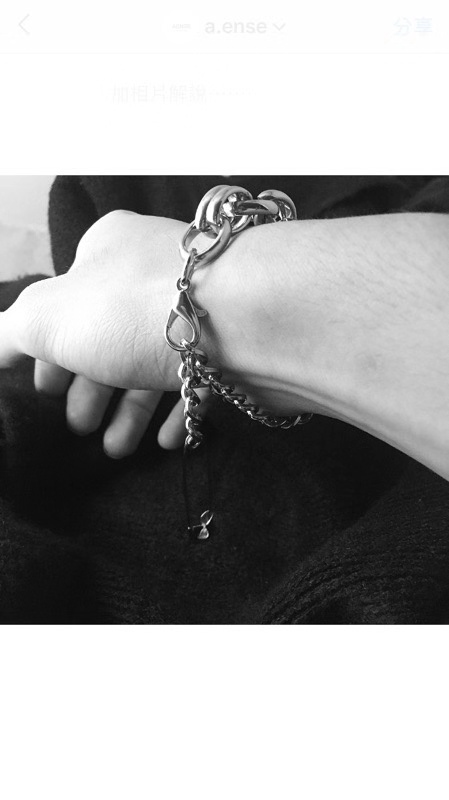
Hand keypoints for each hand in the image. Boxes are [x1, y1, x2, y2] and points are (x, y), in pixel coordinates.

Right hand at [0, 211, 216, 455]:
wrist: (247, 317)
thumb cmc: (135, 310)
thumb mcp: (48, 318)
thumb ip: (12, 332)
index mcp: (108, 252)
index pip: (67, 304)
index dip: (51, 352)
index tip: (44, 393)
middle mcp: (155, 274)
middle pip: (111, 338)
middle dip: (91, 390)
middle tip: (79, 428)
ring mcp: (201, 308)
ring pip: (156, 363)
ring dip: (132, 411)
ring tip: (118, 450)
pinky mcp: (237, 342)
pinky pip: (203, 378)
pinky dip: (181, 410)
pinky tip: (170, 441)